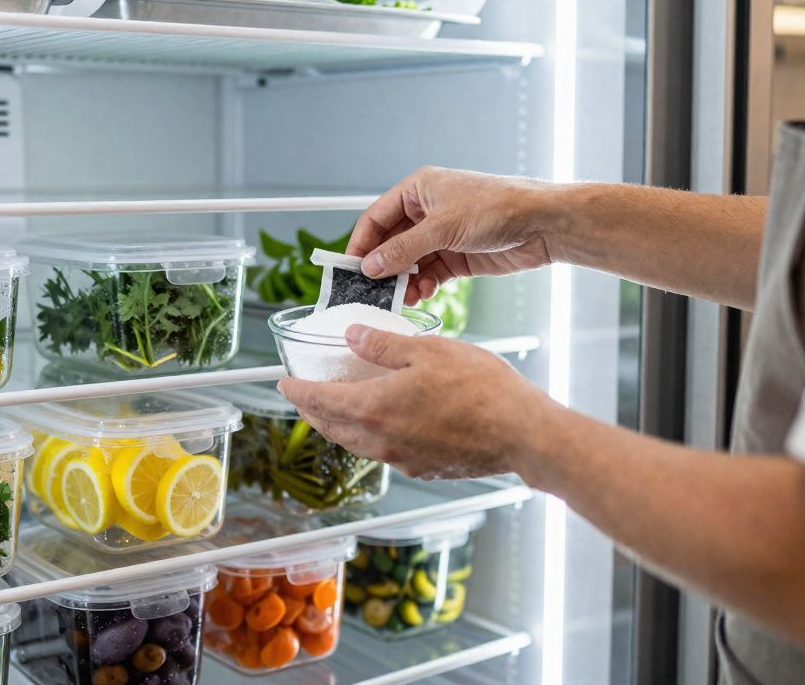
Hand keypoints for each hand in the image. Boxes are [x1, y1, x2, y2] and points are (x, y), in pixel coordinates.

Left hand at [277, 324, 562, 481]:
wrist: (521, 434)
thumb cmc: (481, 389)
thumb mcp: (427, 350)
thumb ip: (383, 344)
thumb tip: (351, 337)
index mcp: (373, 407)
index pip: (319, 400)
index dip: (297, 390)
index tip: (283, 383)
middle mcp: (379, 440)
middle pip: (330, 426)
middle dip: (312, 410)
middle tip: (302, 396)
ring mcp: (400, 459)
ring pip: (354, 442)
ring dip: (338, 425)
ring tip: (334, 409)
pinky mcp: (422, 469)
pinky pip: (382, 452)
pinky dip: (368, 436)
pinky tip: (380, 423)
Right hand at [350, 166, 564, 304]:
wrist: (542, 224)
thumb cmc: (497, 207)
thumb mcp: (443, 228)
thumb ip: (404, 249)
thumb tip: (371, 266)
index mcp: (418, 190)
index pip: (376, 217)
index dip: (362, 243)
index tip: (350, 268)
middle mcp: (427, 211)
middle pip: (391, 242)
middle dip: (383, 267)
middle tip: (371, 290)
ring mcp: (442, 235)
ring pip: (409, 262)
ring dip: (403, 280)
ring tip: (400, 298)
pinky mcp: (457, 256)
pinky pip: (429, 273)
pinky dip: (422, 286)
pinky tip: (421, 295)